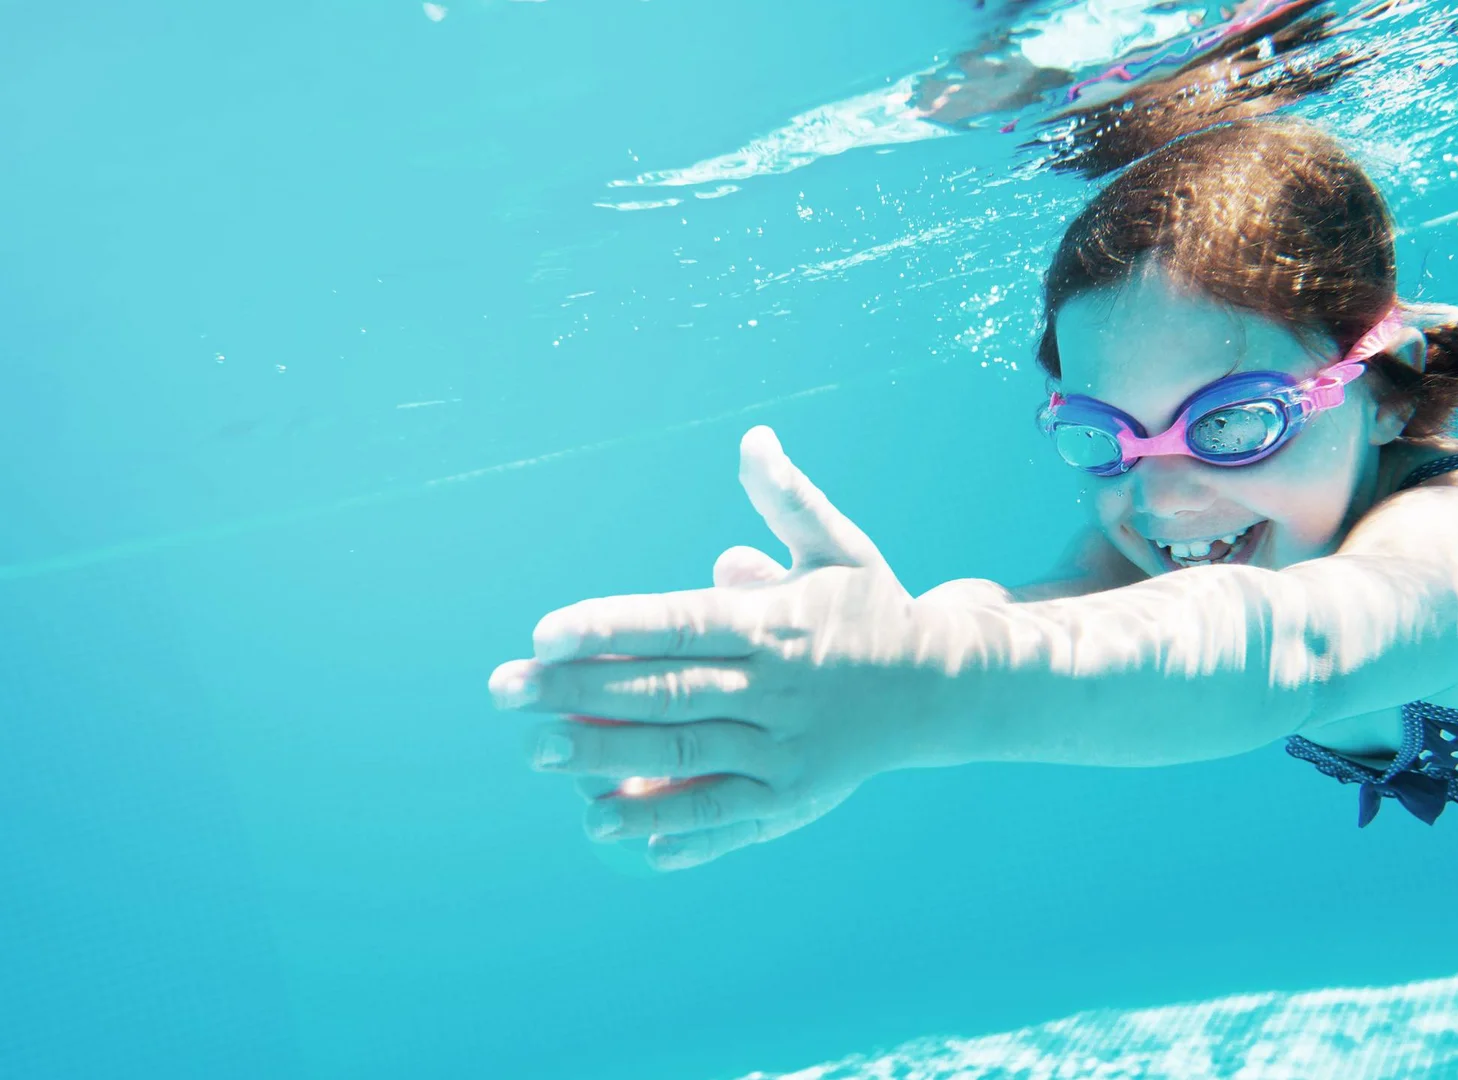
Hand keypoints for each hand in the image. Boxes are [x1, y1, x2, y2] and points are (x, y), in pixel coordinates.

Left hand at [490, 427, 957, 870]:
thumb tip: (754, 438)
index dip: (609, 629)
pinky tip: (613, 830)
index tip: (543, 634)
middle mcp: (777, 688)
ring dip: (606, 760)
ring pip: (684, 756)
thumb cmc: (872, 608)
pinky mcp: (793, 799)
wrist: (944, 687)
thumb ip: (788, 499)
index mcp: (776, 622)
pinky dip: (671, 829)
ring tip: (538, 754)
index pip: (680, 623)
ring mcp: (784, 750)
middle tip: (506, 694)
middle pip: (666, 692)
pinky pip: (725, 817)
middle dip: (580, 694)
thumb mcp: (840, 546)